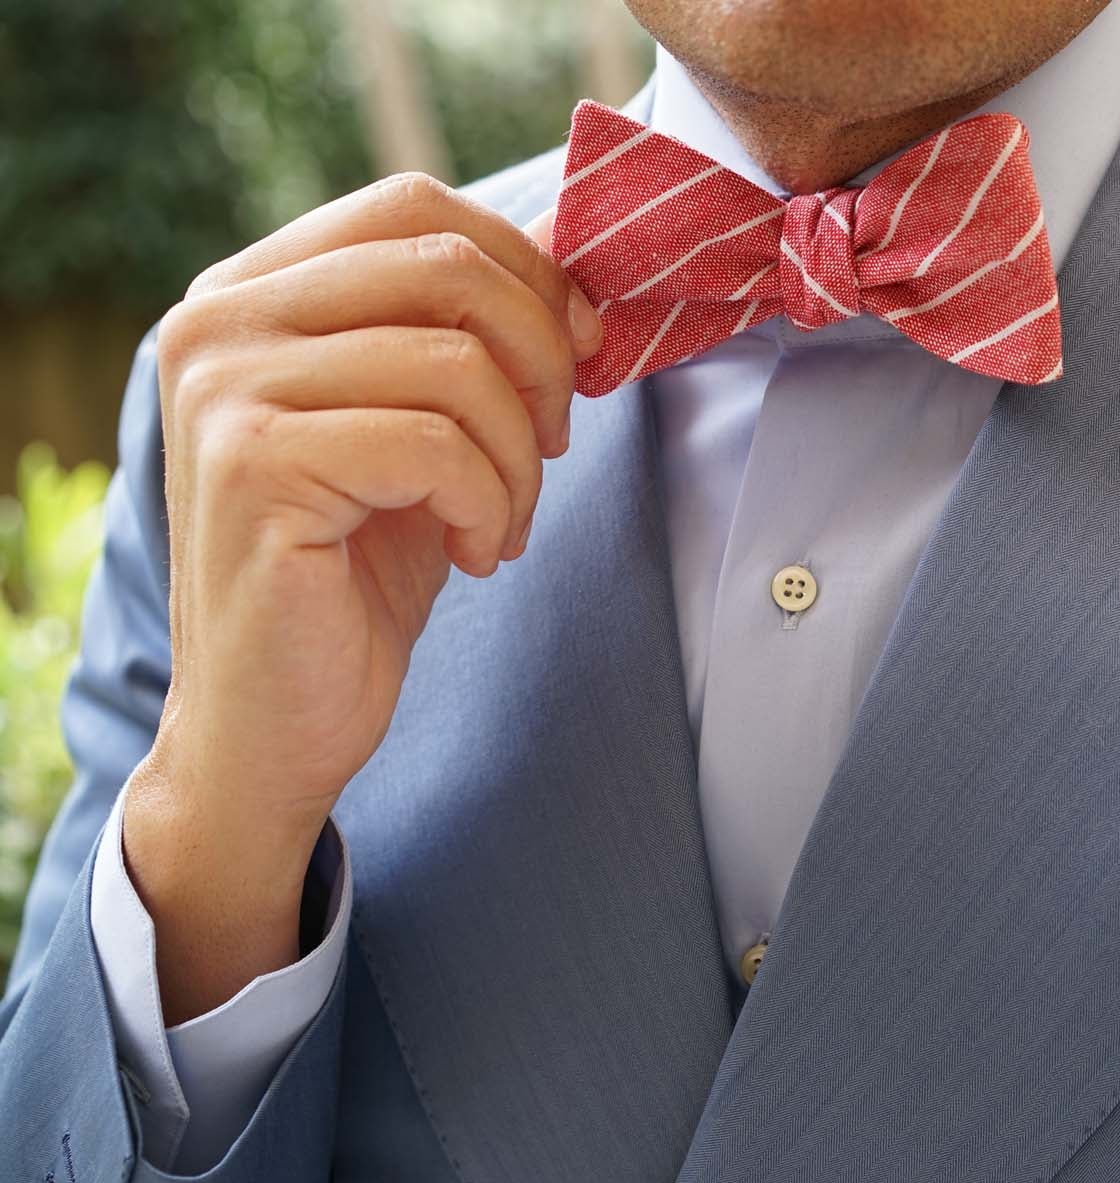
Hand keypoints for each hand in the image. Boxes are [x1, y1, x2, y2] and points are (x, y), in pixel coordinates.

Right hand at [124, 173, 601, 1021]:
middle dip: (543, 358)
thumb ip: (471, 333)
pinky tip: (475, 555)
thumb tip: (571, 254)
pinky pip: (435, 444)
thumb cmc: (357, 572)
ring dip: (520, 456)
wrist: (276, 720)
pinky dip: (490, 504)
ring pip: (455, 363)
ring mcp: (224, 390)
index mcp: (252, 290)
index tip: (582, 349)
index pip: (417, 206)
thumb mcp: (426, 427)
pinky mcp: (254, 468)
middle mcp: (218, 320)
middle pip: (447, 266)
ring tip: (503, 522)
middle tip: (556, 446)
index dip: (526, 270)